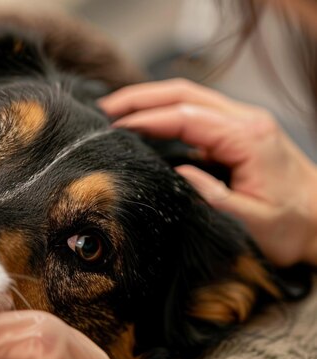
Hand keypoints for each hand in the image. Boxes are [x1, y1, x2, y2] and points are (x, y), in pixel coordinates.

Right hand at [99, 78, 316, 266]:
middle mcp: (245, 121)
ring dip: (150, 99)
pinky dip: (166, 110)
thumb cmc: (292, 225)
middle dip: (141, 97)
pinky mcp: (236, 131)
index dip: (148, 119)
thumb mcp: (255, 220)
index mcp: (248, 138)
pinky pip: (196, 111)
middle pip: (184, 94)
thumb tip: (180, 174)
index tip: (115, 126)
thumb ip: (217, 197)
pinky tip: (145, 119)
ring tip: (115, 109)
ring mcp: (242, 122)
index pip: (187, 118)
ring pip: (189, 97)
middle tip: (105, 107)